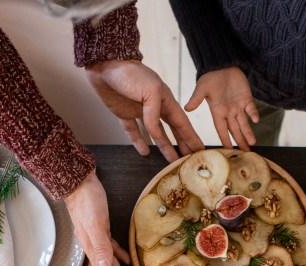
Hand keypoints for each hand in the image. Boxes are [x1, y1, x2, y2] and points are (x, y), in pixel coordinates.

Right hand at [65, 172, 146, 265]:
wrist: (78, 183)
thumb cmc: (87, 203)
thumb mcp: (96, 226)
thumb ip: (100, 249)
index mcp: (93, 250)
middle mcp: (94, 248)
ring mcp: (97, 239)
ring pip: (113, 263)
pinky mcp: (102, 230)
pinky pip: (112, 249)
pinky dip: (121, 256)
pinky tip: (127, 259)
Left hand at [85, 60, 203, 162]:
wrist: (105, 64)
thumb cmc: (130, 73)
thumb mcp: (150, 91)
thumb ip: (155, 114)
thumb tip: (156, 134)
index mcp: (165, 99)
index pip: (182, 122)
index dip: (191, 136)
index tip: (200, 149)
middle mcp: (155, 107)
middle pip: (172, 129)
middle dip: (182, 144)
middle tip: (189, 159)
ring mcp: (139, 111)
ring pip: (155, 133)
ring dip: (164, 146)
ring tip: (171, 161)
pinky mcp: (124, 113)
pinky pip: (133, 131)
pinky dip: (139, 142)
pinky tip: (145, 152)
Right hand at [185, 67, 258, 150]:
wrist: (221, 64)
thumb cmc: (209, 76)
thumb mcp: (202, 88)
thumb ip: (196, 99)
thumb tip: (186, 108)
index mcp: (217, 112)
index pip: (221, 130)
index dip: (225, 140)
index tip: (228, 151)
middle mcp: (228, 112)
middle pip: (235, 130)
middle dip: (239, 141)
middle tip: (245, 153)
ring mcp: (238, 106)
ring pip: (244, 123)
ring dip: (248, 132)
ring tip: (252, 143)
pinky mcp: (246, 98)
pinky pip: (251, 109)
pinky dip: (254, 114)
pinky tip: (256, 120)